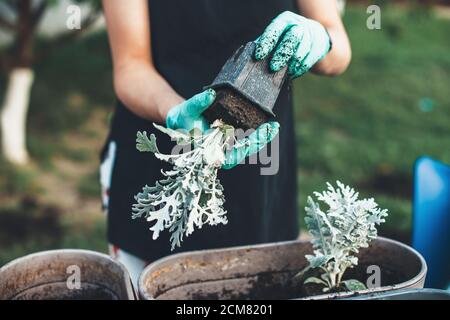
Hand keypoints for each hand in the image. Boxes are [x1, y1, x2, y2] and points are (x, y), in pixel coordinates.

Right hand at [165, 89, 279, 169]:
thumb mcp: (186, 109)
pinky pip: (248, 138)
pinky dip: (258, 132)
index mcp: (209, 152)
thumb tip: (211, 95)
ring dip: (262, 137)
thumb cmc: (182, 118)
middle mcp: (221, 151)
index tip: (255, 140)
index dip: (244, 149)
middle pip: (244, 151)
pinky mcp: (232, 137)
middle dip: (259, 141)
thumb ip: (197, 103)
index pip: (231, 155)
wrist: (182, 120)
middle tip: (272, 129)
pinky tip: (269, 125)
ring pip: (248, 146)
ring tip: (274, 127)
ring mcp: (228, 145)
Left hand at [255, 11, 331, 78]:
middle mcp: (299, 24)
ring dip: (293, 63)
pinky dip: (302, 68)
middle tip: (273, 67)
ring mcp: (312, 34)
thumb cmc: (288, 40)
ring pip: (304, 48)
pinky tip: (294, 74)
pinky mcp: (321, 45)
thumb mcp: (277, 38)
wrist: (316, 39)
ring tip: (286, 73)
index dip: (266, 42)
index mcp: (285, 21)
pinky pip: (311, 58)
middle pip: (292, 37)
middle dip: (282, 54)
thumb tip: (249, 59)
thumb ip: (265, 45)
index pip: (274, 29)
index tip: (258, 55)